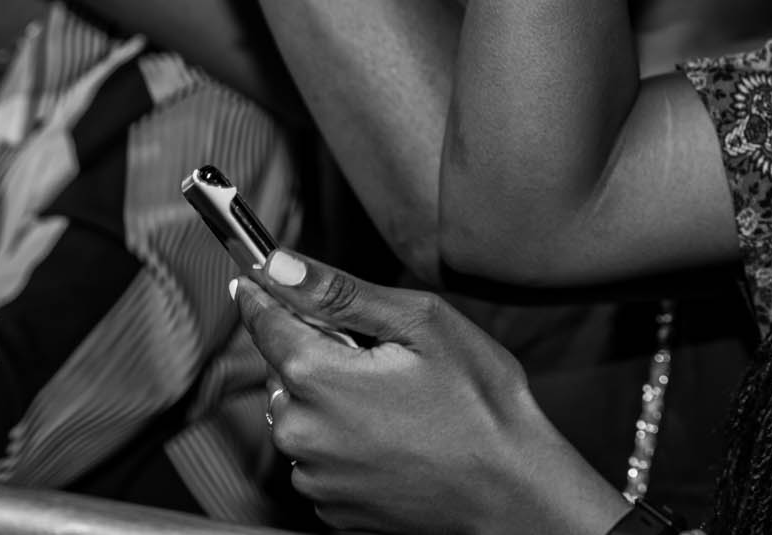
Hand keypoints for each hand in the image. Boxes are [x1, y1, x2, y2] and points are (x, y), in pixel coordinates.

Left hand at [234, 249, 624, 533]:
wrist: (510, 490)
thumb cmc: (479, 402)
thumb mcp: (423, 324)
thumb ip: (343, 293)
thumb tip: (279, 265)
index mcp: (317, 377)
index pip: (265, 321)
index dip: (266, 293)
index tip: (262, 277)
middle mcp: (300, 431)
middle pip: (284, 370)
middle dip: (320, 353)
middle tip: (383, 356)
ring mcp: (312, 475)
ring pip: (301, 415)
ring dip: (331, 400)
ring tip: (397, 403)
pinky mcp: (328, 506)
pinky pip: (319, 457)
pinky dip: (344, 442)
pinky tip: (394, 439)